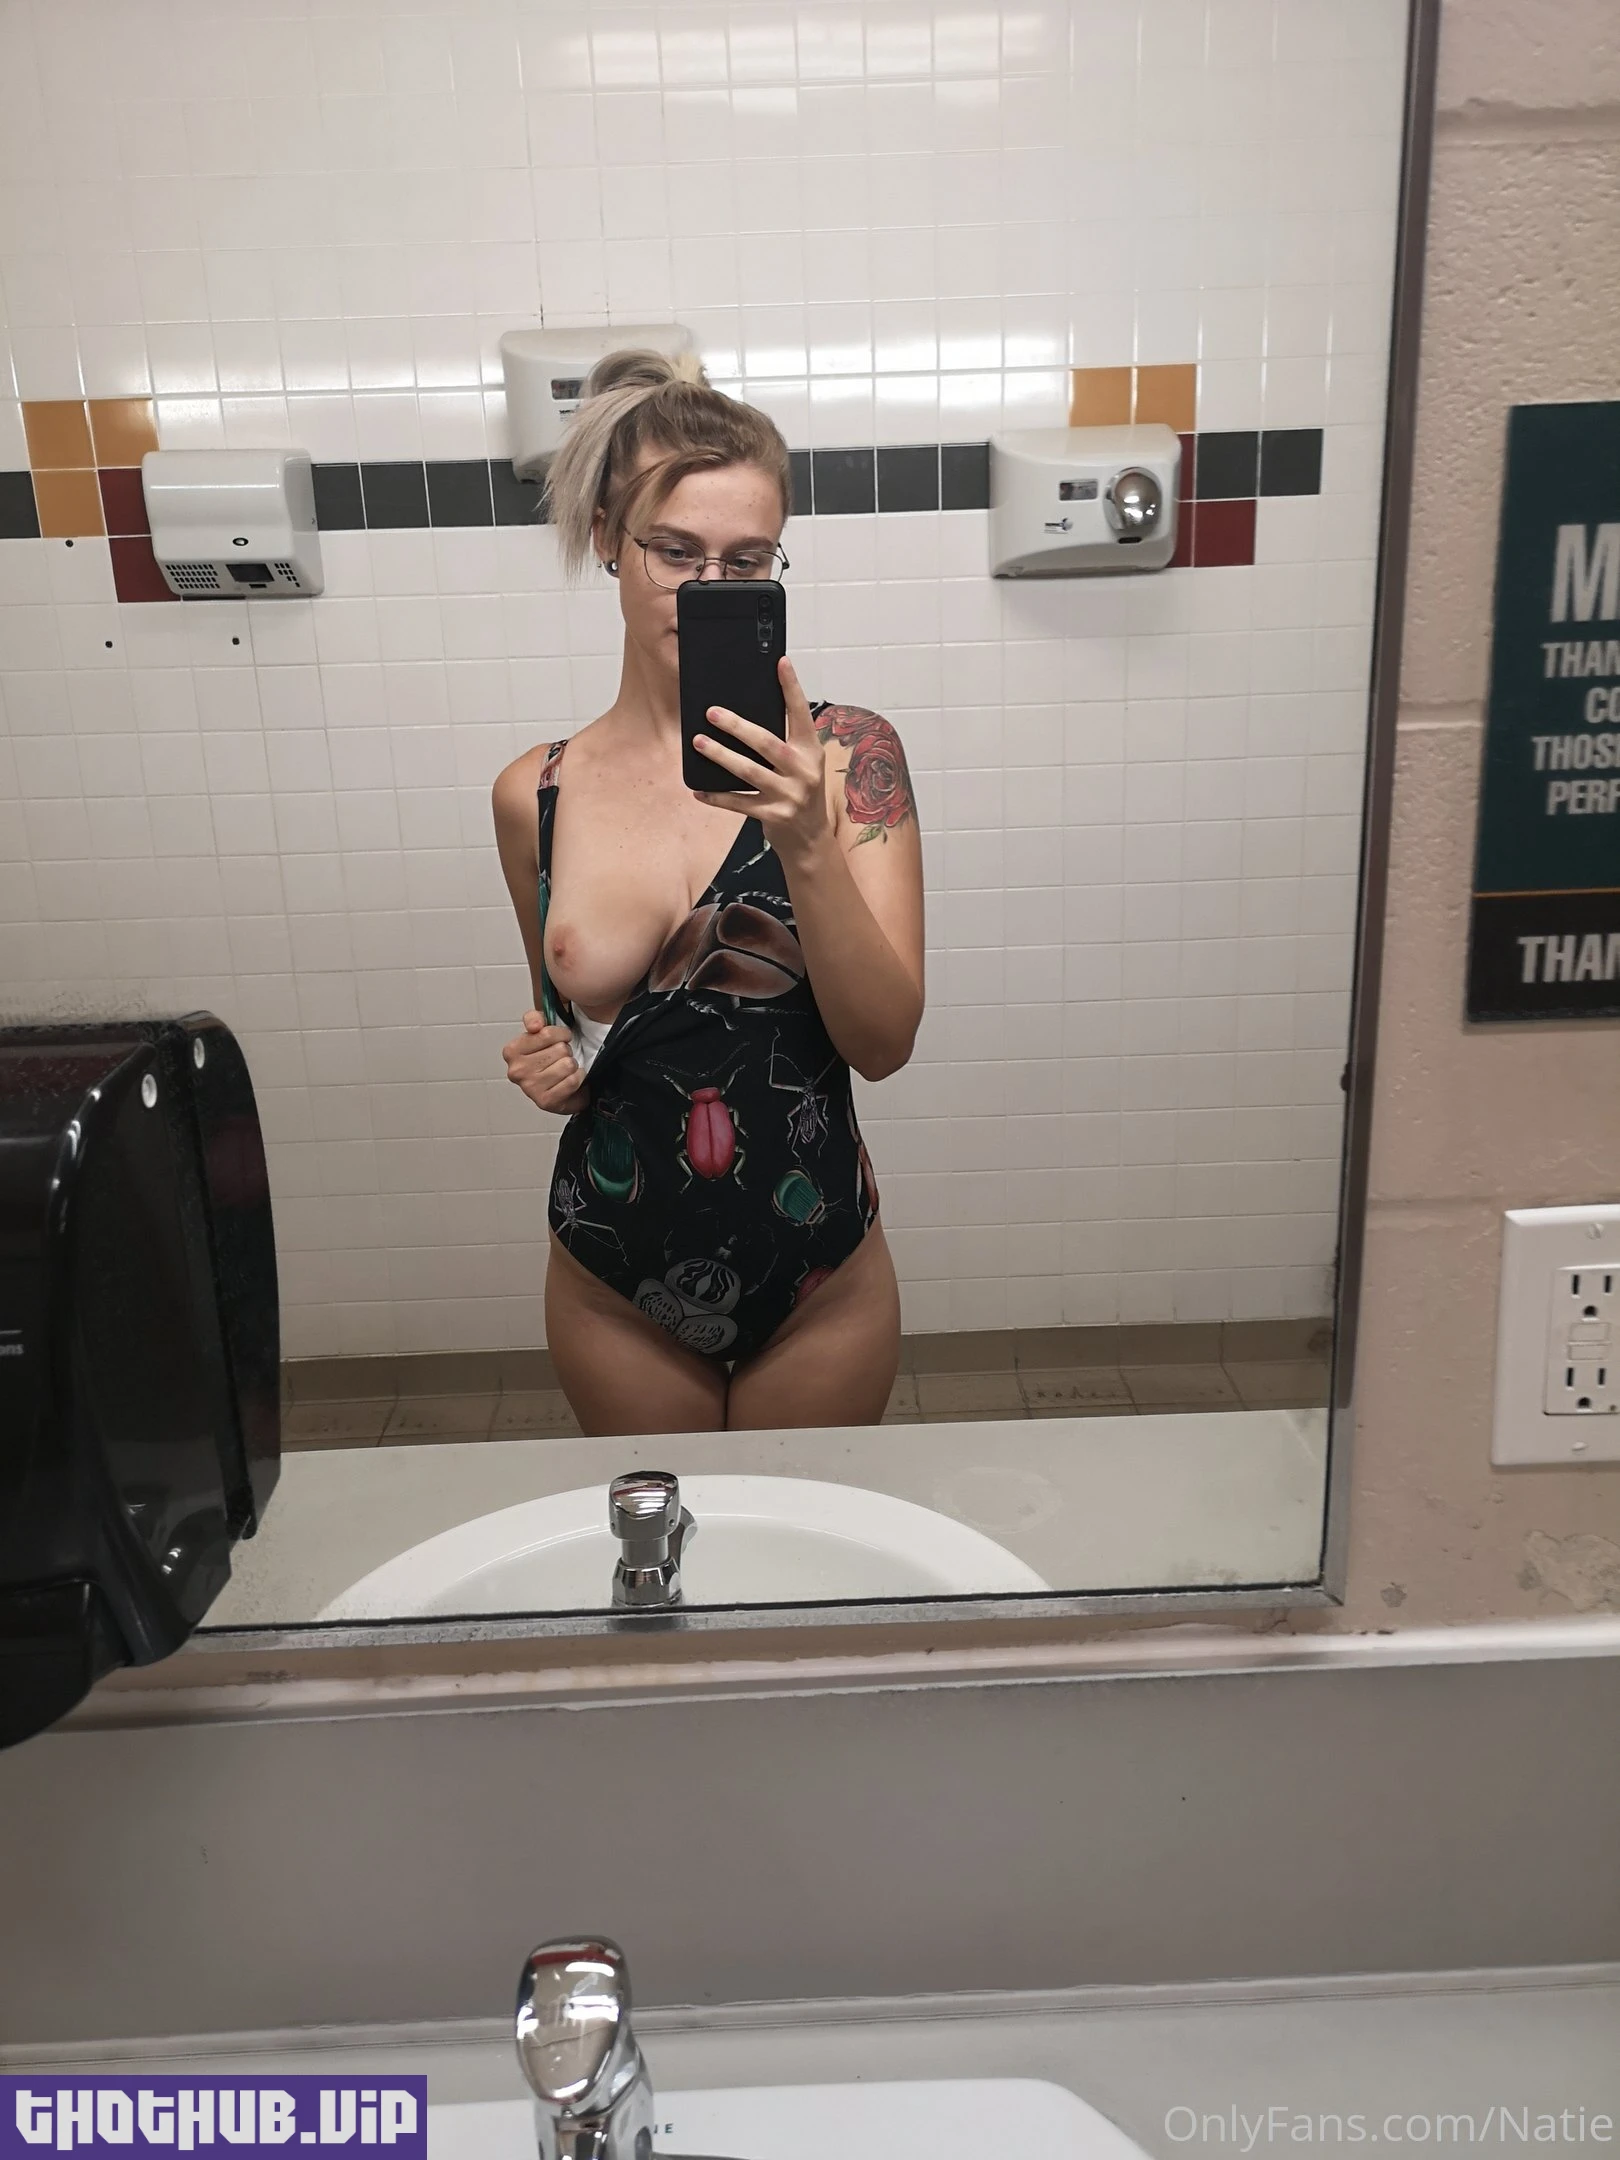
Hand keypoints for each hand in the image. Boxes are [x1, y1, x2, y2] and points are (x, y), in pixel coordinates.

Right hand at [501, 1011, 587, 1115]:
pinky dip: (577, 1078)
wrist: (559, 1087)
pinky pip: (572, 1081)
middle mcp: (517, 1071)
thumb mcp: (539, 1031)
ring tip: (565, 1070)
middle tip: (559, 1059)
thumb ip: (534, 1018)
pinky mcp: (545, 1101)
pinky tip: (570, 1079)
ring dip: (572, 1066)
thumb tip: (535, 1025)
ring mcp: (530, 1088)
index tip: (559, 1040)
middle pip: (560, 1049)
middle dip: (566, 1052)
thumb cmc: (548, 1058)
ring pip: (567, 1064)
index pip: (547, 1033)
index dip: (561, 1035)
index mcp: (511, 1051)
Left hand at [690, 656, 829, 864]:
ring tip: (699, 742)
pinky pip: (738, 803)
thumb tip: (746, 715)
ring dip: (720, 755)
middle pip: (766, 742)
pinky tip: (698, 789)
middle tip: (711, 712)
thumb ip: (785, 741)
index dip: (791, 687)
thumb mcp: (803, 764)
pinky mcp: (773, 815)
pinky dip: (716, 796)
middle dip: (736, 726)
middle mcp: (803, 771)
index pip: (801, 713)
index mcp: (811, 751)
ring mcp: (788, 795)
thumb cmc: (801, 792)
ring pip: (748, 771)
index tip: (780, 662)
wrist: (810, 838)